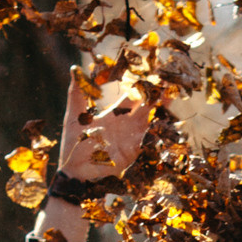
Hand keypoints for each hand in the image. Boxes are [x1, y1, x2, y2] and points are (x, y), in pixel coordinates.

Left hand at [41, 71, 151, 241]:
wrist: (74, 172)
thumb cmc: (72, 144)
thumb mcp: (74, 115)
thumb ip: (77, 93)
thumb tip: (74, 69)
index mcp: (114, 114)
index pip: (132, 96)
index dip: (141, 84)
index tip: (150, 71)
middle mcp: (126, 125)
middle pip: (146, 106)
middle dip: (157, 94)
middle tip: (167, 79)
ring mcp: (131, 139)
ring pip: (150, 121)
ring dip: (160, 109)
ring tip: (169, 95)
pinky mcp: (133, 153)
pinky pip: (147, 140)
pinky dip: (155, 131)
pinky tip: (163, 120)